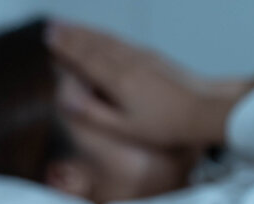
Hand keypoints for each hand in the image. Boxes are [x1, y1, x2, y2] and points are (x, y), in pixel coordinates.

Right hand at [47, 20, 247, 146]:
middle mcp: (128, 62)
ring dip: (86, 31)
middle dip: (72, 34)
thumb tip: (66, 101)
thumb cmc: (166, 125)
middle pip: (94, 43)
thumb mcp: (125, 128)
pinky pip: (121, 41)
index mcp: (117, 80)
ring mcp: (142, 56)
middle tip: (53, 26)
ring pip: (107, 39)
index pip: (84, 58)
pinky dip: (105, 35)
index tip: (49, 37)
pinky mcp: (153, 56)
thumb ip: (93, 114)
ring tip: (70, 26)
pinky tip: (101, 35)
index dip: (65, 47)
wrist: (205, 110)